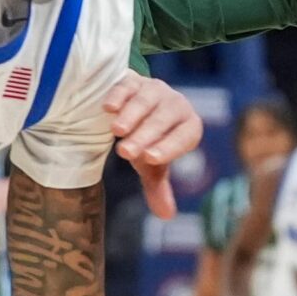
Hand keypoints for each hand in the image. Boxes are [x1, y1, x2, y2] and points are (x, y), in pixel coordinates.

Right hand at [102, 72, 201, 215]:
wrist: (136, 106)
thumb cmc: (149, 139)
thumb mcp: (152, 163)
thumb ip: (158, 186)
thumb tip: (166, 215)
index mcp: (188, 127)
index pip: (183, 137)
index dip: (168, 147)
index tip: (150, 160)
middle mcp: (175, 105)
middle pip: (162, 120)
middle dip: (144, 136)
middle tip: (125, 153)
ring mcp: (154, 89)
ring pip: (145, 101)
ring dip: (131, 116)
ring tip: (116, 132)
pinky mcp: (133, 79)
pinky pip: (128, 85)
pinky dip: (119, 95)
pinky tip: (108, 108)